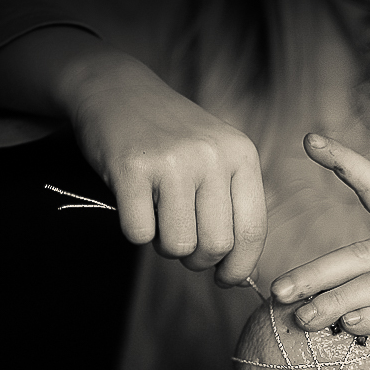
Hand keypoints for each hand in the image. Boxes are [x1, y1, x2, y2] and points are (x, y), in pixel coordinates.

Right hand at [0, 27, 265, 282]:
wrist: (117, 90)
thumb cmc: (171, 137)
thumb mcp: (216, 157)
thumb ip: (232, 206)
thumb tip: (240, 274)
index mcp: (241, 155)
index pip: (253, 230)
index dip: (240, 266)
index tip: (226, 279)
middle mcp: (211, 156)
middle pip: (216, 245)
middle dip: (198, 260)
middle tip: (183, 244)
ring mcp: (172, 161)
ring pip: (178, 245)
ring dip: (165, 245)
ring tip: (159, 219)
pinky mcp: (131, 168)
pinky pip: (139, 234)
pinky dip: (135, 232)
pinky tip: (135, 206)